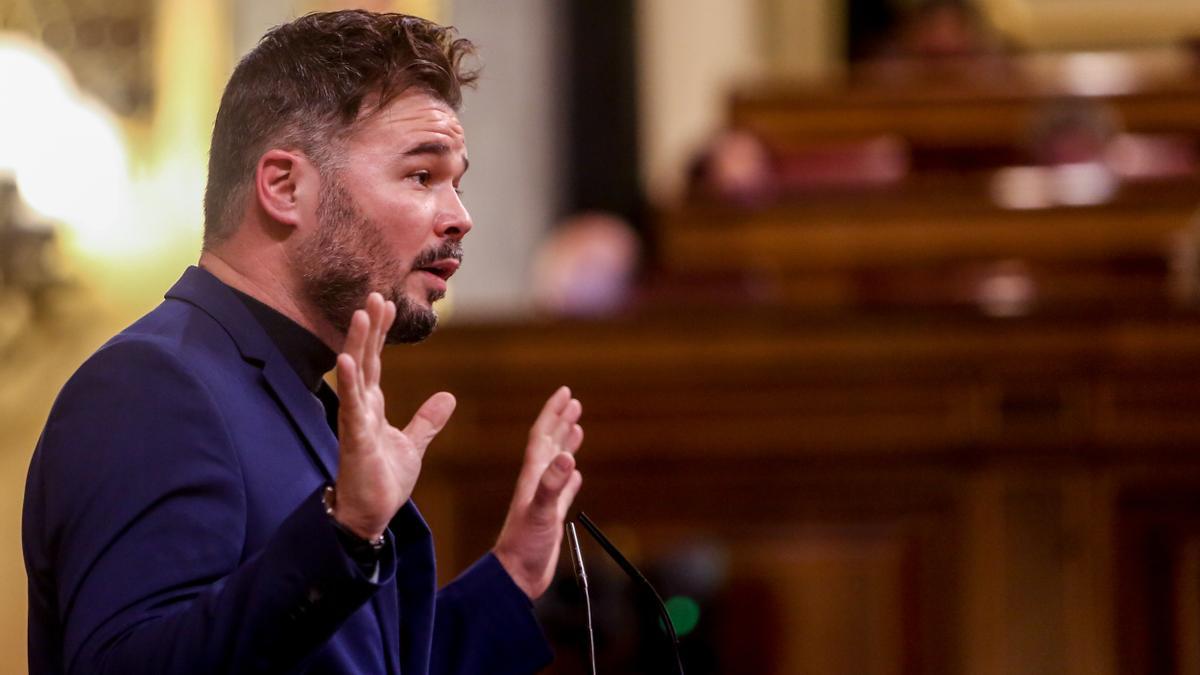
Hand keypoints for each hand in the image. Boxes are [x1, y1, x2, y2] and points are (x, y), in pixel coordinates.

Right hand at [333, 292, 455, 540]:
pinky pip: (351, 407)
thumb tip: (447, 397)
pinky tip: (347, 359)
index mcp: (374, 408)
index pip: (377, 363)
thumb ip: (427, 420)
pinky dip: (349, 383)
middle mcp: (361, 409)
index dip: (381, 334)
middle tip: (374, 295)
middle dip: (370, 328)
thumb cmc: (383, 481)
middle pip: (366, 360)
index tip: (387, 304)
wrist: (370, 516)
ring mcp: (356, 423)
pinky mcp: (356, 440)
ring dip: (358, 344)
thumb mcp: (413, 445)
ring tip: (362, 314)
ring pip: (357, 376)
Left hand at [493, 386, 583, 598]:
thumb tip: (568, 458)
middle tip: (574, 401)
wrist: (514, 577)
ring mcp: (544, 499)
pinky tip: (576, 473)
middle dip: (561, 420)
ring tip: (576, 426)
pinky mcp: (550, 516)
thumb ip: (552, 486)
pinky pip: (563, 489)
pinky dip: (570, 477)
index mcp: (532, 477)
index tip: (565, 392)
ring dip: (566, 443)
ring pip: (557, 463)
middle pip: (550, 443)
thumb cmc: (523, 547)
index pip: (543, 436)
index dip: (553, 413)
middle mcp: (537, 483)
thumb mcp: (539, 513)